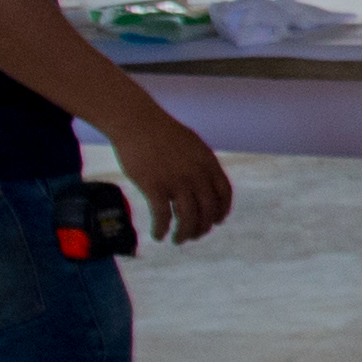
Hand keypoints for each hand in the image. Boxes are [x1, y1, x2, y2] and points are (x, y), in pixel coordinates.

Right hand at [114, 107, 234, 243]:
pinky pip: (162, 216)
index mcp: (208, 163)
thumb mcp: (192, 144)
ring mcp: (177, 182)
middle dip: (202, 228)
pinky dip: (161, 229)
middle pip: (208, 211)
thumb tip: (204, 183)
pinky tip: (157, 235)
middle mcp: (197, 175)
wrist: (136, 122)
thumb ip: (201, 164)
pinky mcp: (154, 187)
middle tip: (193, 235)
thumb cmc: (161, 132)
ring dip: (184, 234)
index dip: (222, 211)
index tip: (216, 221)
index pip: (224, 194)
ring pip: (188, 218)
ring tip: (177, 240)